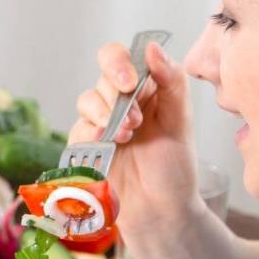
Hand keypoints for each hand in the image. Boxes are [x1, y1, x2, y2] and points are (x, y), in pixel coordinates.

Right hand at [68, 42, 198, 237]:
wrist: (161, 211)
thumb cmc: (174, 168)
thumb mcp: (181, 121)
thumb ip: (171, 81)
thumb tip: (152, 47)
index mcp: (146, 88)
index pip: (123, 57)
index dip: (120, 62)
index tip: (130, 82)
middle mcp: (121, 100)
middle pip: (102, 75)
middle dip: (116, 94)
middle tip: (133, 118)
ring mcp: (101, 122)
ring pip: (88, 99)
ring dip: (105, 113)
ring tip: (125, 135)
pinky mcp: (86, 145)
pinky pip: (78, 128)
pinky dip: (89, 130)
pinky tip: (103, 140)